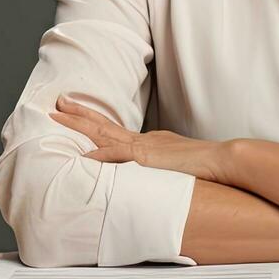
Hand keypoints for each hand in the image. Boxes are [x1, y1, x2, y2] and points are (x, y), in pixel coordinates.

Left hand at [50, 94, 233, 183]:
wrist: (221, 159)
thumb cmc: (204, 165)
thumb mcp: (177, 164)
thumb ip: (162, 167)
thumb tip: (153, 175)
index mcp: (149, 142)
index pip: (115, 130)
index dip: (95, 123)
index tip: (78, 115)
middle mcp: (143, 140)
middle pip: (104, 124)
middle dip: (79, 114)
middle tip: (57, 103)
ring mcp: (144, 147)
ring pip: (104, 132)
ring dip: (78, 125)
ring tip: (57, 116)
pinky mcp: (147, 159)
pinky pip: (118, 155)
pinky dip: (99, 155)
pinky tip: (83, 155)